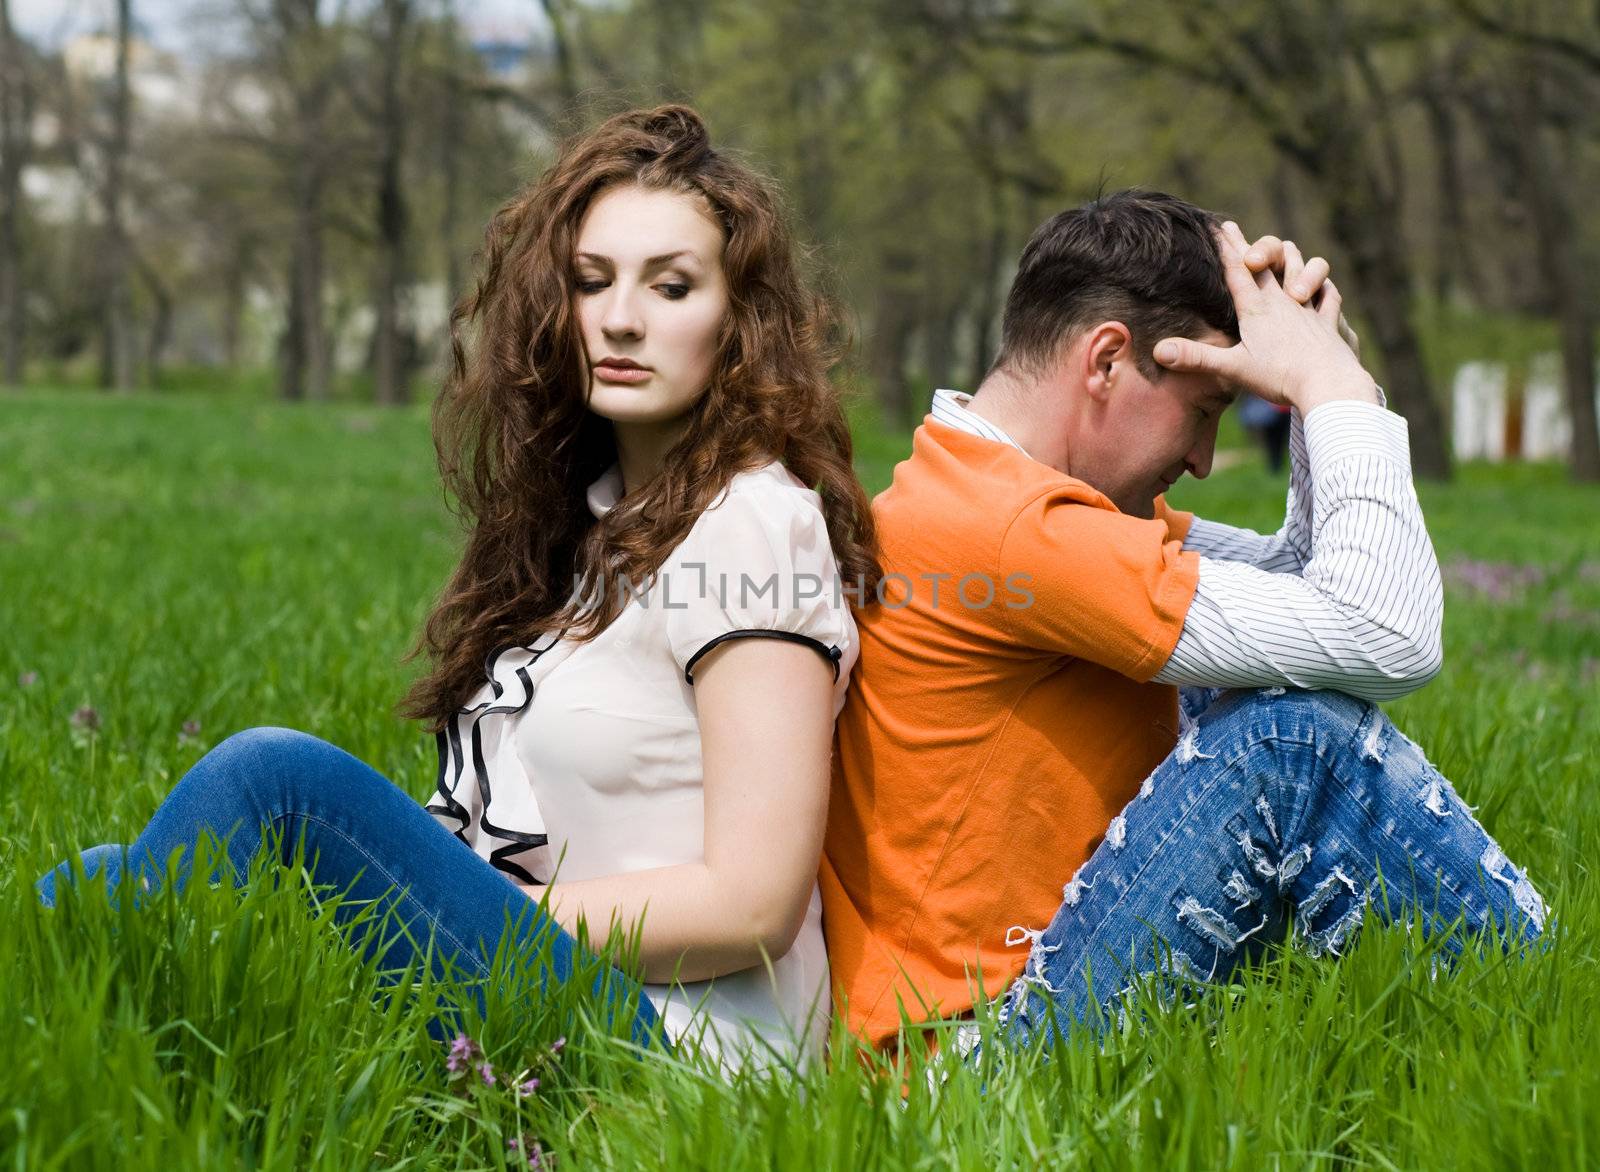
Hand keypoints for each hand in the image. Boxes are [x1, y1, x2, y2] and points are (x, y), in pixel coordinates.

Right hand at [1153, 222, 1376, 411]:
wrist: (1328, 385)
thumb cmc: (1278, 377)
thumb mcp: (1231, 368)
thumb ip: (1195, 357)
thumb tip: (1158, 351)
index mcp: (1257, 309)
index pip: (1237, 271)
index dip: (1225, 248)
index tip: (1216, 226)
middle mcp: (1283, 302)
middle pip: (1264, 265)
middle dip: (1246, 245)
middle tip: (1233, 228)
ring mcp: (1308, 310)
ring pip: (1300, 269)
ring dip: (1289, 258)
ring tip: (1283, 250)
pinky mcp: (1327, 324)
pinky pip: (1329, 297)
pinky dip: (1323, 287)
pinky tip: (1322, 288)